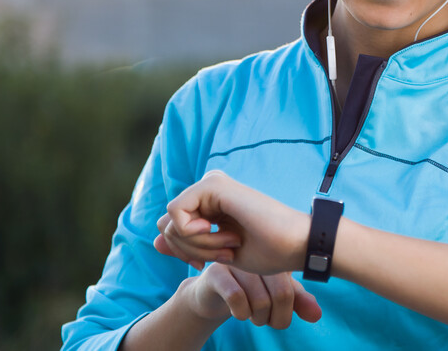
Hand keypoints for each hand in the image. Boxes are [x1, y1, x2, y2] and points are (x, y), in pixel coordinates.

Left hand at [154, 170, 310, 274]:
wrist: (294, 244)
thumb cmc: (267, 251)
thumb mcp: (216, 253)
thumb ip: (185, 246)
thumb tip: (154, 242)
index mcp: (211, 204)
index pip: (170, 229)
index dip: (182, 253)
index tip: (205, 263)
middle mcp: (208, 190)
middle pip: (166, 227)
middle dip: (188, 251)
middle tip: (224, 255)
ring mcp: (210, 184)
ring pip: (171, 222)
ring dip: (197, 245)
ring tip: (229, 246)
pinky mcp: (212, 184)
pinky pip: (177, 214)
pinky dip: (194, 235)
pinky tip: (222, 235)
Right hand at [182, 262, 321, 327]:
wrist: (210, 295)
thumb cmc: (249, 293)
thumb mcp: (276, 296)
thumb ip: (298, 302)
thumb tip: (317, 316)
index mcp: (278, 257)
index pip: (293, 289)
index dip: (287, 313)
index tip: (277, 318)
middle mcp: (260, 255)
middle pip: (281, 294)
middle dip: (275, 318)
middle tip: (264, 321)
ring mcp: (238, 262)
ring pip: (260, 300)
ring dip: (257, 318)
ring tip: (250, 315)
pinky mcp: (216, 272)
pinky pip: (236, 297)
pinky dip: (241, 313)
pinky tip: (238, 313)